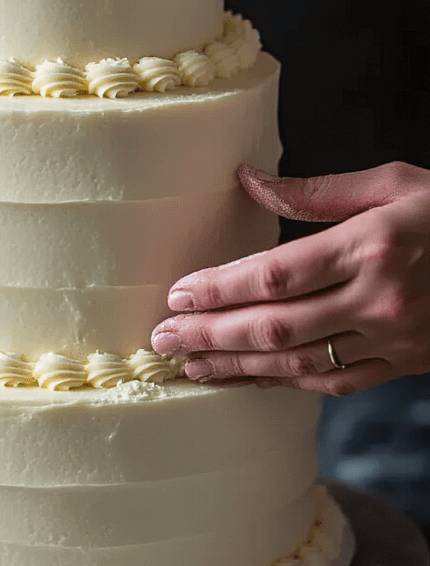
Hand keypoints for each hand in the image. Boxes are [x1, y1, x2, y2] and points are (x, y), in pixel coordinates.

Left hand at [151, 162, 429, 395]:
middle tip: (162, 337)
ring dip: (236, 368)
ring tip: (189, 364)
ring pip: (297, 363)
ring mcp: (392, 339)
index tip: (179, 293)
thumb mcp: (395, 183)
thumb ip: (317, 191)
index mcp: (374, 245)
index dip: (221, 289)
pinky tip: (248, 379)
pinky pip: (331, 383)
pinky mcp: (402, 364)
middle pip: (275, 326)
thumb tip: (249, 182)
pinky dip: (284, 383)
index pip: (276, 274)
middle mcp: (379, 299)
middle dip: (211, 335)